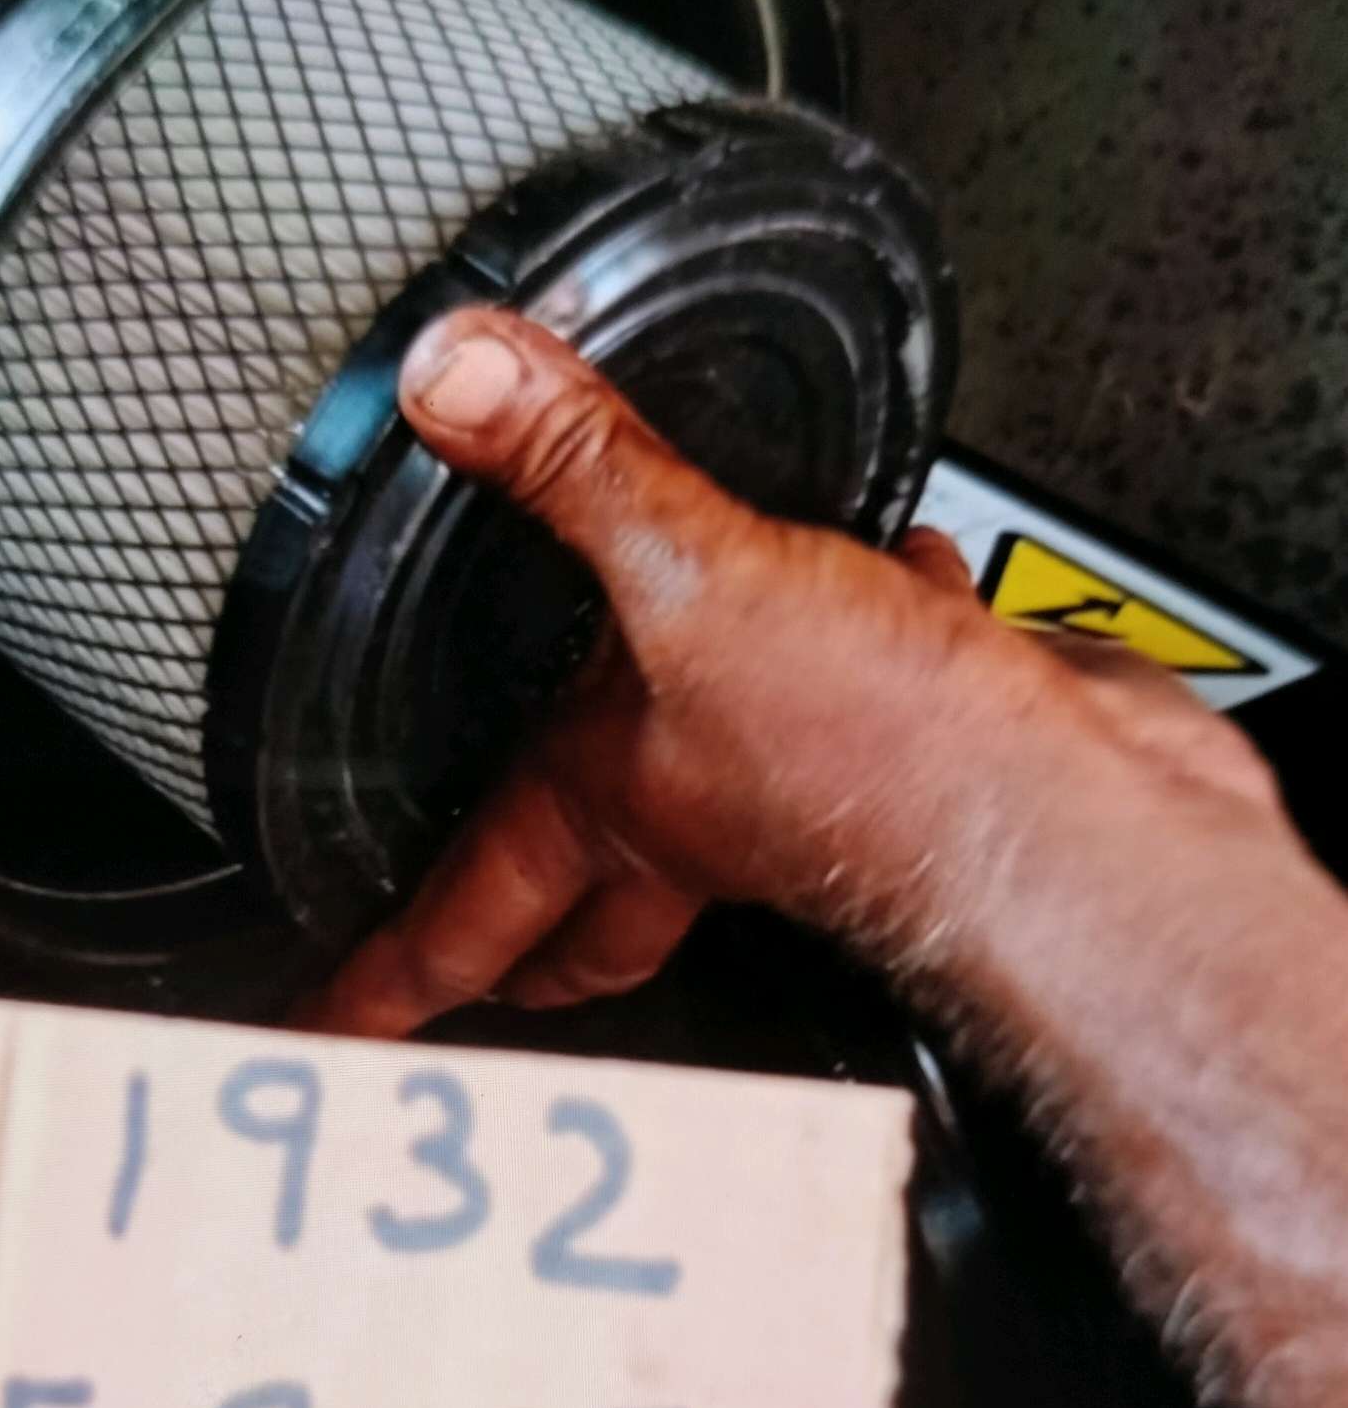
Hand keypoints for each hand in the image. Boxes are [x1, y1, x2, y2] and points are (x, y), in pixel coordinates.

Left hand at [300, 305, 1277, 1039]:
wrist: (1080, 809)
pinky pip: (857, 670)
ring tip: (611, 752)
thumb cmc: (888, 757)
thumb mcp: (691, 583)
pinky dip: (852, 619)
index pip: (459, 921)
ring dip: (648, 791)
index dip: (379, 980)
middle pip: (580, 911)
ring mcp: (803, 782)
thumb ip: (574, 472)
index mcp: (614, 808)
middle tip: (456, 965)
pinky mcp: (910, 725)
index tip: (327, 1027)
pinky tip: (872, 567)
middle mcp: (699, 812)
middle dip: (514, 944)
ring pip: (697, 807)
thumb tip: (456, 379)